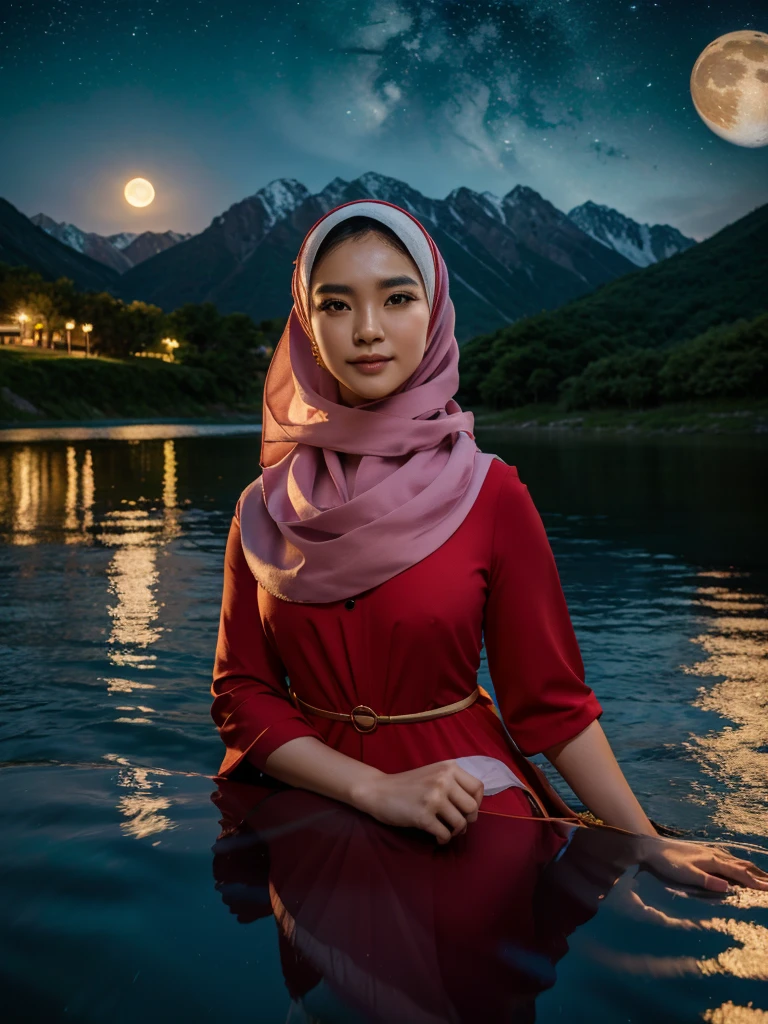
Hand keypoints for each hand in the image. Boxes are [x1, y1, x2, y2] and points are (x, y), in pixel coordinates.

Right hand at [351, 760, 484, 844]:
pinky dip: (443, 839)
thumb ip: (454, 783)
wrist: (378, 791)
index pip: (478, 787)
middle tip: (456, 823)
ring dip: (455, 832)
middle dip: (468, 820)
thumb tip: (474, 808)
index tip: (465, 809)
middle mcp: (443, 779)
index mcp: (449, 767)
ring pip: (461, 823)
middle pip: (472, 807)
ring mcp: (433, 797)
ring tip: (445, 830)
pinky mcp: (423, 815)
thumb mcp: (434, 773)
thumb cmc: (408, 785)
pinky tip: (436, 836)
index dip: (477, 802)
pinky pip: (445, 834)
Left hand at [640, 836, 767, 892]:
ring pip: (738, 862)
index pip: (740, 874)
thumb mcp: (686, 874)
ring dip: (753, 870)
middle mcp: (716, 855)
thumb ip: (706, 881)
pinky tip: (743, 867)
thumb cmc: (668, 863)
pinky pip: (731, 860)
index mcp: (714, 862)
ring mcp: (712, 853)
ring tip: (765, 878)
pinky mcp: (707, 853)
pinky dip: (742, 866)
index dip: (756, 883)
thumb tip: (728, 888)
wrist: (653, 848)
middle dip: (760, 876)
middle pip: (743, 866)